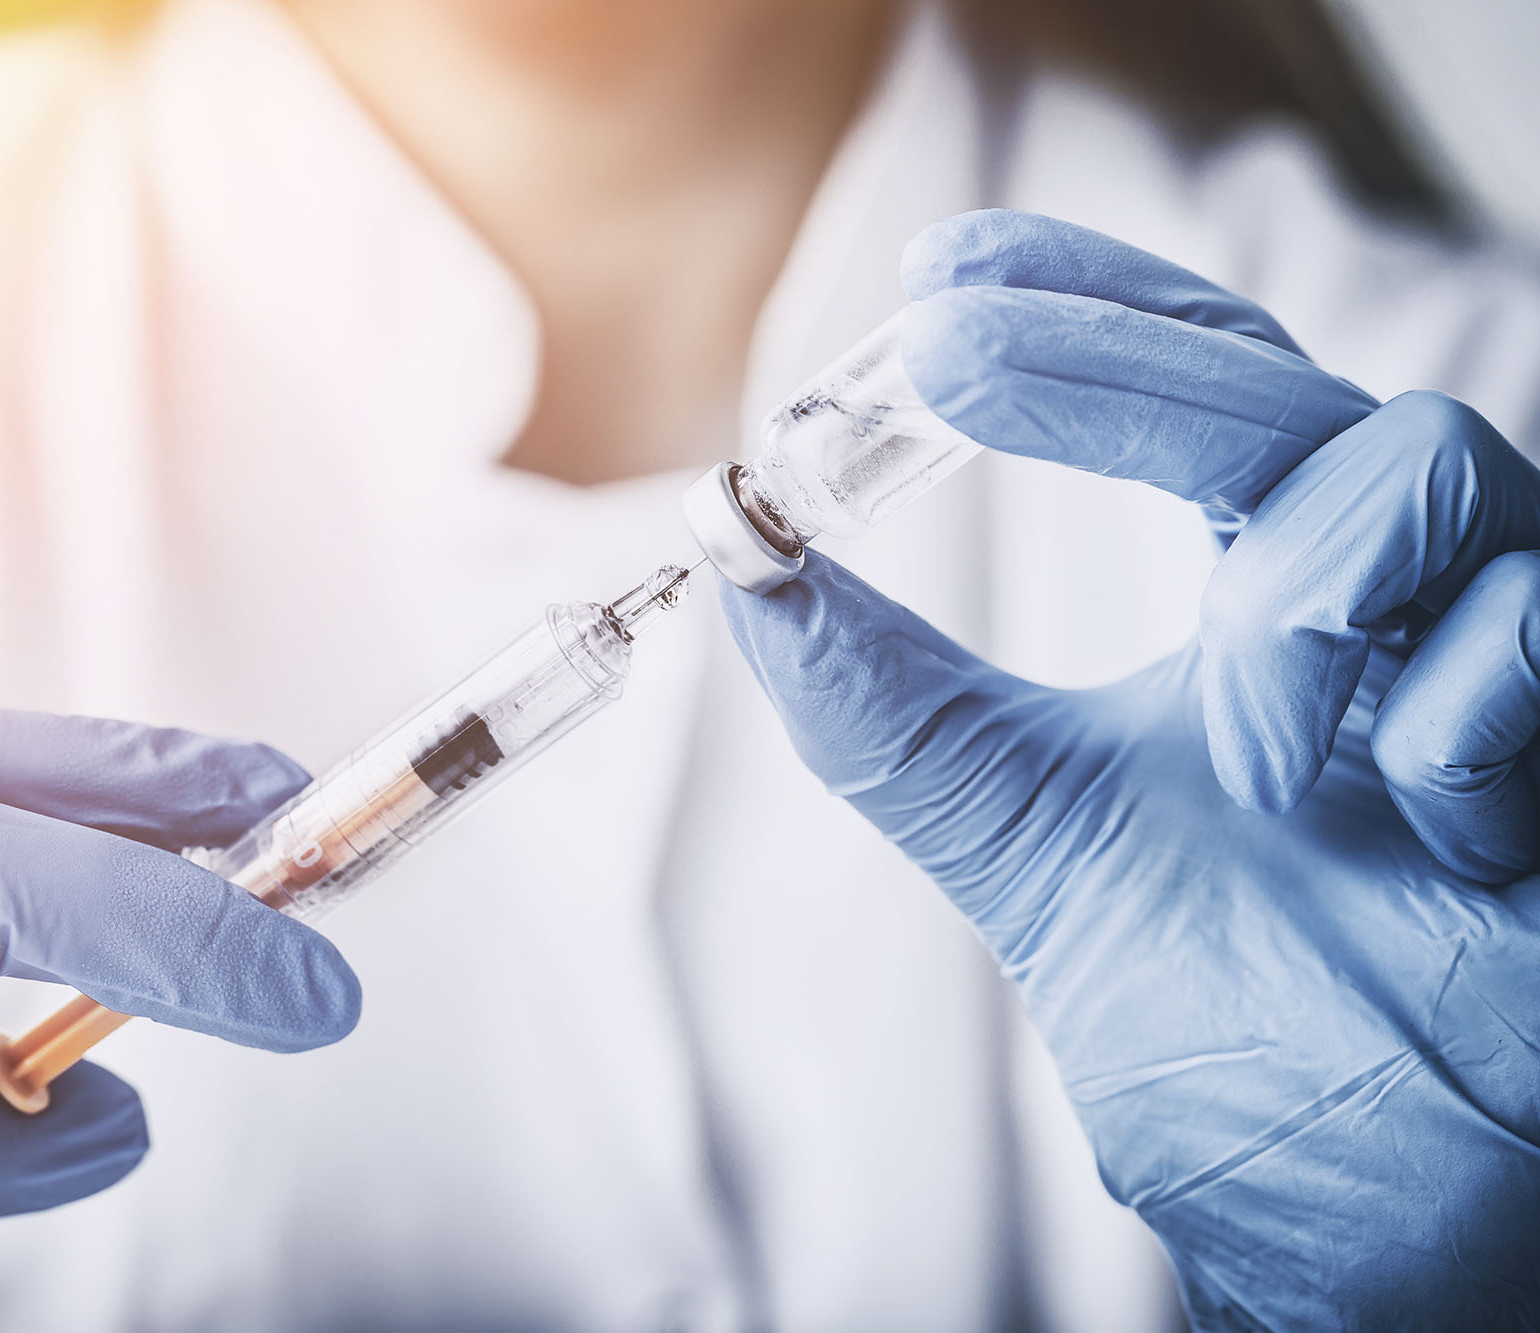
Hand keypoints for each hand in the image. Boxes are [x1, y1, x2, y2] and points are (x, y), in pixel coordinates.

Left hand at [721, 211, 1539, 1327]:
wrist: (1382, 1226)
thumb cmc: (1245, 1031)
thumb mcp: (1034, 842)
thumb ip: (899, 714)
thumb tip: (746, 569)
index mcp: (1275, 603)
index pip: (1189, 385)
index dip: (1081, 305)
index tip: (938, 275)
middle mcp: (1397, 595)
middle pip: (1273, 385)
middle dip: (1108, 363)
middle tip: (949, 355)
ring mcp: (1510, 646)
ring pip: (1419, 463)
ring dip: (1291, 612)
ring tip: (1257, 768)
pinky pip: (1532, 627)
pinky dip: (1445, 726)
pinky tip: (1426, 833)